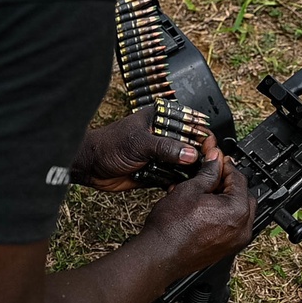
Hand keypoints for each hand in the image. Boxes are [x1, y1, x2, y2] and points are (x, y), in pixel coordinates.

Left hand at [71, 106, 214, 191]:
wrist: (90, 166)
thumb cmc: (109, 145)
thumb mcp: (140, 143)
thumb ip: (166, 148)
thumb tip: (190, 154)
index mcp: (160, 118)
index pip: (189, 123)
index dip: (201, 134)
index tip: (211, 146)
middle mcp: (162, 134)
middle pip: (189, 143)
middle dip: (198, 154)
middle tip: (207, 164)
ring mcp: (160, 153)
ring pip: (183, 161)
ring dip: (189, 169)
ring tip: (199, 177)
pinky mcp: (156, 170)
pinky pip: (173, 175)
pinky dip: (178, 181)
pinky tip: (183, 185)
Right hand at [140, 148, 255, 278]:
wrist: (159, 255)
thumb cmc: (171, 227)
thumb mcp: (190, 190)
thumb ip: (208, 173)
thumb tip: (216, 161)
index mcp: (237, 210)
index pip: (239, 179)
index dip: (226, 166)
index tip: (218, 160)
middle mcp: (242, 228)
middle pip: (243, 195)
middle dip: (229, 183)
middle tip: (213, 175)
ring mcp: (236, 241)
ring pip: (240, 212)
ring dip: (227, 199)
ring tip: (207, 192)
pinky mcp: (227, 249)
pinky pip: (233, 226)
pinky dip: (225, 215)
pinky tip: (207, 208)